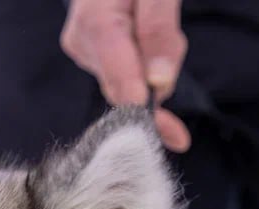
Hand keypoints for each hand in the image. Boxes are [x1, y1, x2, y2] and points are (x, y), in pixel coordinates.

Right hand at [60, 0, 190, 151]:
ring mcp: (84, 51)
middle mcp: (82, 42)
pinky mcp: (91, 56)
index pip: (119, 79)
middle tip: (176, 49)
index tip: (173, 135)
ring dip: (153, 71)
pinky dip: (145, 70)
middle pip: (125, 88)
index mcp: (95, 22)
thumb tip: (158, 83)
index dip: (144, 109)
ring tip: (160, 26)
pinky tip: (148, 47)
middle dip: (158, 82)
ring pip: (127, 85)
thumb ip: (158, 29)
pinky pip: (124, 77)